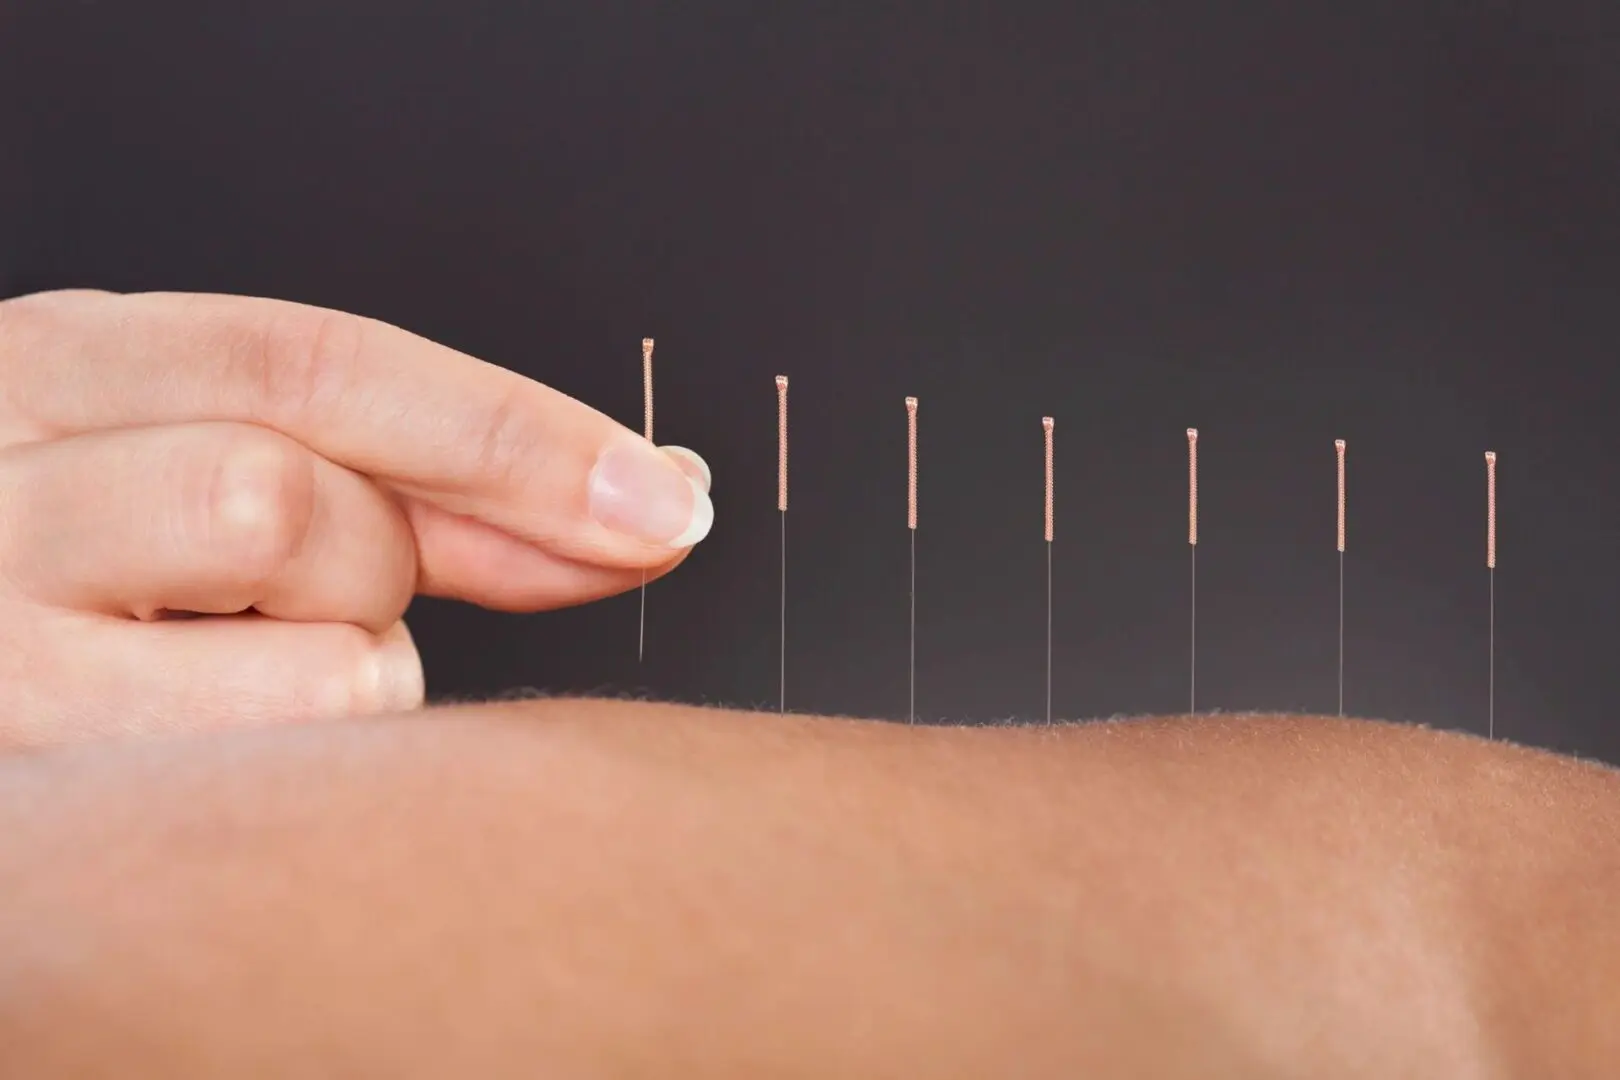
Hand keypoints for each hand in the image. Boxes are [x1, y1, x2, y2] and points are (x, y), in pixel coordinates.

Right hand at [0, 290, 711, 747]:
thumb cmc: (104, 575)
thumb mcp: (223, 473)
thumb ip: (419, 485)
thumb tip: (642, 506)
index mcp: (61, 365)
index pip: (318, 360)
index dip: (520, 435)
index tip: (671, 502)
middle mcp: (0, 484)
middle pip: (300, 496)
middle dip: (380, 560)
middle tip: (336, 591)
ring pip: (307, 649)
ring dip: (343, 669)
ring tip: (232, 667)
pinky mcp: (36, 776)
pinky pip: (278, 774)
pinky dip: (304, 763)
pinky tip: (208, 741)